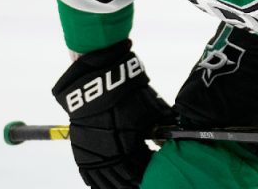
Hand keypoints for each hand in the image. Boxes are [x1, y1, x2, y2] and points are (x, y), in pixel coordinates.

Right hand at [52, 39, 174, 187]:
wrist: (97, 79)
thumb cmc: (128, 93)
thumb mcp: (151, 109)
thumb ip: (163, 126)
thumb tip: (177, 134)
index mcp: (129, 149)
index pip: (142, 172)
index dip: (151, 175)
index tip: (157, 173)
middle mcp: (110, 156)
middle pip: (123, 182)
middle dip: (135, 183)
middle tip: (143, 182)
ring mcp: (93, 154)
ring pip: (104, 182)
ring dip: (116, 187)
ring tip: (126, 187)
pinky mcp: (80, 148)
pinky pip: (88, 174)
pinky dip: (97, 182)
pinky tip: (103, 185)